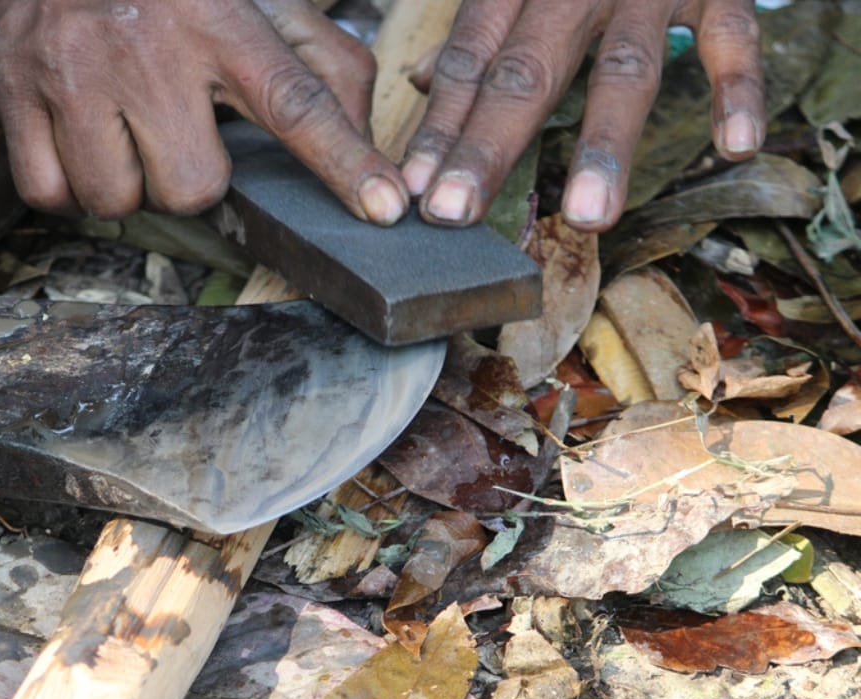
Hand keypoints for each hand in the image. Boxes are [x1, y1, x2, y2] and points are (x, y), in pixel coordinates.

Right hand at [0, 0, 408, 224]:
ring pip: (116, 200)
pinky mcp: (15, 89)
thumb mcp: (258, 3)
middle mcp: (150, 47)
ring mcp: (75, 71)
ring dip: (128, 184)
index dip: (344, 162)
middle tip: (175, 130)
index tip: (385, 209)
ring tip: (125, 133)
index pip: (297, 102)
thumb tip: (362, 138)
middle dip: (190, 176)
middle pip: (192, 186)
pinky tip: (82, 143)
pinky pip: (51, 193)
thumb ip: (323, 64)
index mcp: (223, 21)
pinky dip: (69, 185)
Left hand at [401, 0, 763, 231]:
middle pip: (523, 73)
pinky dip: (735, 87)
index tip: (414, 192)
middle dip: (485, 147)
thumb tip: (425, 81)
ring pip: (621, 69)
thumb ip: (480, 28)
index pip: (471, 62)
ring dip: (603, 145)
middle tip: (453, 211)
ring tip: (586, 217)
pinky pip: (730, 34)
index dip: (440, 127)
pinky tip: (734, 143)